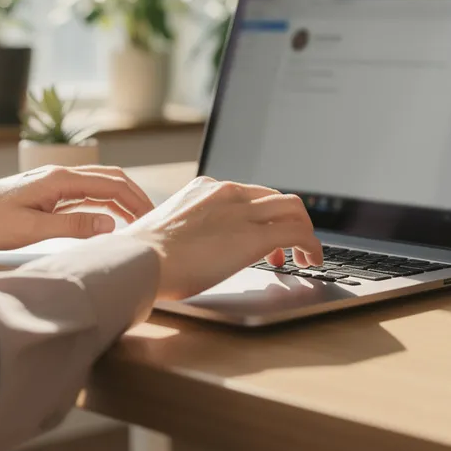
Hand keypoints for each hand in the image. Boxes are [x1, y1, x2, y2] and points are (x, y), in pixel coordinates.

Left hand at [0, 165, 155, 250]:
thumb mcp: (31, 229)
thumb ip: (72, 226)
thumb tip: (111, 225)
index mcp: (60, 180)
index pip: (112, 185)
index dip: (137, 202)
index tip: (153, 221)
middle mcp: (61, 175)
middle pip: (112, 180)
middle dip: (136, 198)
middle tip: (154, 222)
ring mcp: (55, 183)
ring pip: (100, 186)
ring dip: (122, 202)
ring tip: (138, 224)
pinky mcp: (49, 193)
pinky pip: (86, 195)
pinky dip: (105, 206)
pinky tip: (110, 222)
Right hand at [121, 177, 323, 300]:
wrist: (139, 260)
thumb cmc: (142, 256)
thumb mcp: (166, 230)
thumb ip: (184, 231)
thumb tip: (185, 249)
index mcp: (206, 189)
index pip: (249, 194)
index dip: (263, 215)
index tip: (263, 237)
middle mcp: (228, 193)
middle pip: (277, 197)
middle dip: (289, 221)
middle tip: (288, 247)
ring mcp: (243, 212)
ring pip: (294, 209)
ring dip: (304, 232)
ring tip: (304, 256)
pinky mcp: (255, 236)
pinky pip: (297, 234)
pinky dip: (311, 246)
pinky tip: (311, 261)